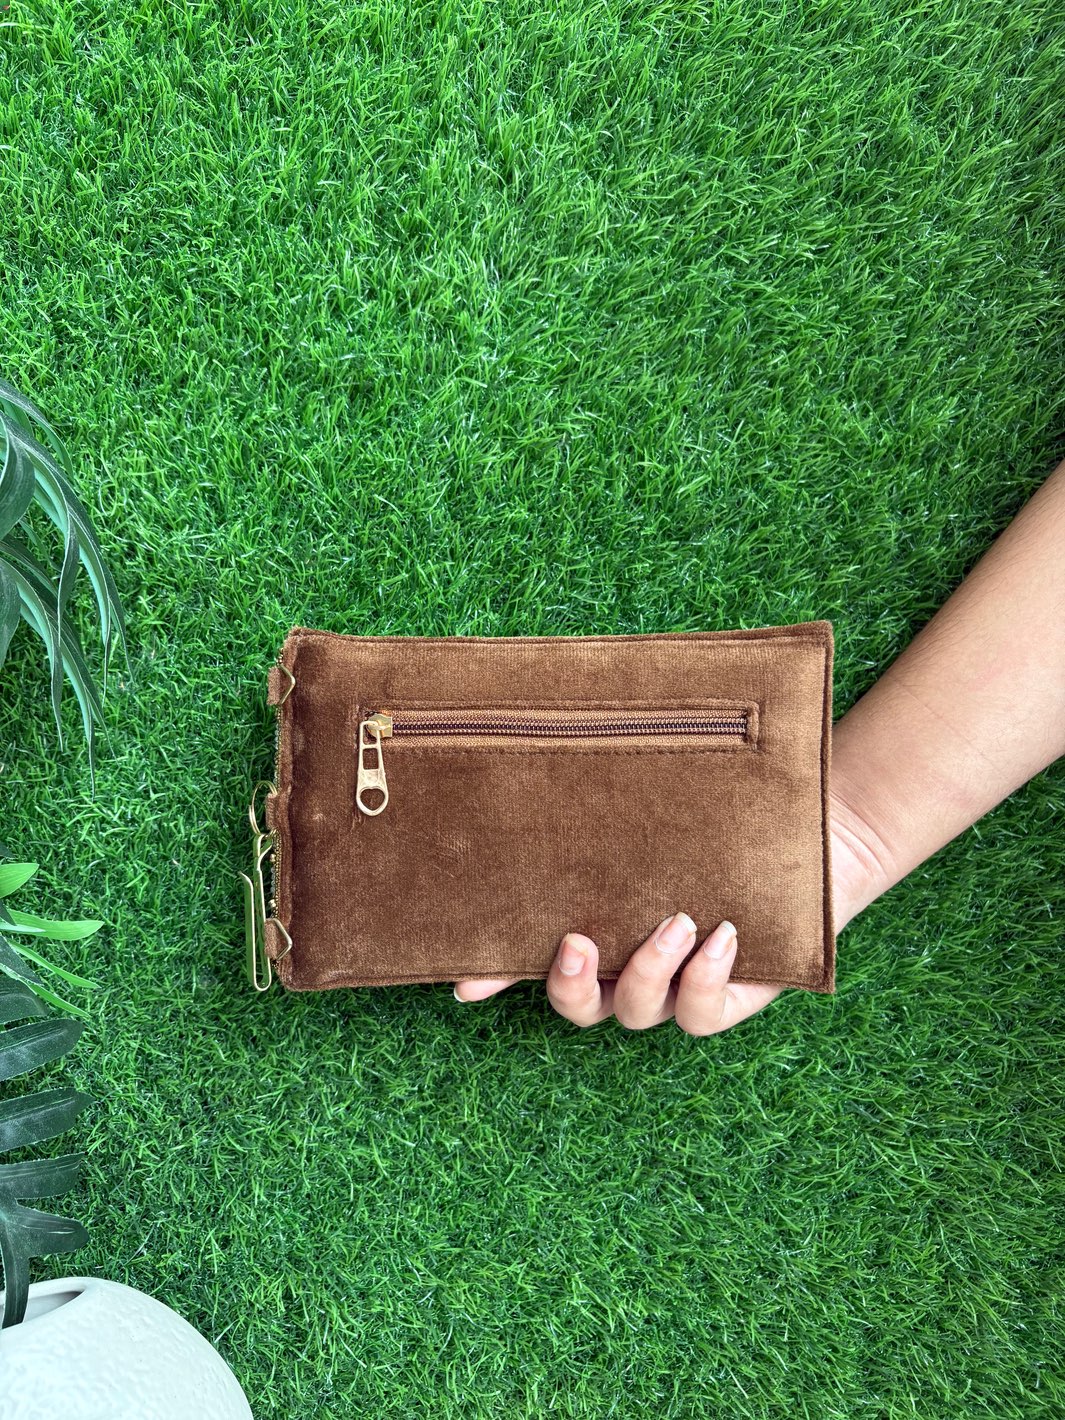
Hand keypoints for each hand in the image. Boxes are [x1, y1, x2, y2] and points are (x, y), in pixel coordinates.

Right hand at [453, 788, 890, 1033]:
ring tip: (678, 919)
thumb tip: (547, 728)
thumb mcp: (656, 794)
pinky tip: (722, 934)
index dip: (495, 976)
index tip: (467, 981)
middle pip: (579, 1005)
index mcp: (596, 922)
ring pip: (639, 1012)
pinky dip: (704, 981)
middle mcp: (626, 964)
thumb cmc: (719, 806)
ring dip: (648, 970)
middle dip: (570, 984)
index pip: (530, 958)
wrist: (809, 828)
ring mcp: (674, 987)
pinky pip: (701, 1015)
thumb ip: (605, 785)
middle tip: (579, 941)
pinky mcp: (727, 999)